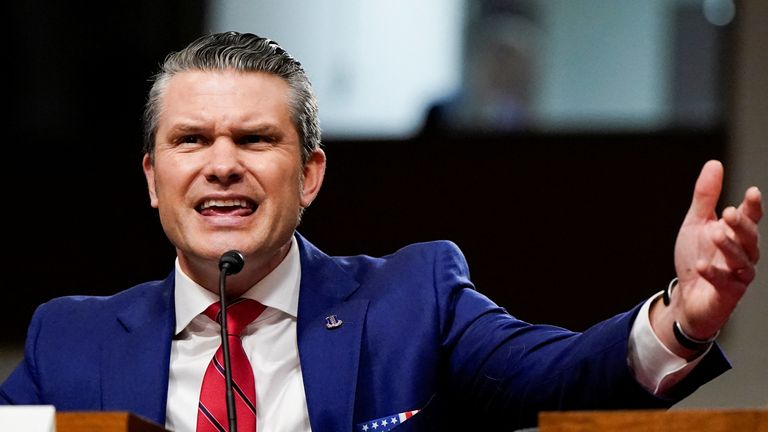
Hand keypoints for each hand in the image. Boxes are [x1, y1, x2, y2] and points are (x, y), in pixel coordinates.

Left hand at [651, 160, 761, 357]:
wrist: (687, 296)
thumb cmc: (696, 256)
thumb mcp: (696, 223)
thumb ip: (706, 197)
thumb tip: (715, 164)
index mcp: (736, 234)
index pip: (751, 218)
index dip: (753, 206)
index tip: (752, 192)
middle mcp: (742, 253)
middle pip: (749, 238)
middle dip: (741, 226)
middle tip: (729, 213)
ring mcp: (737, 275)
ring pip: (742, 260)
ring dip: (729, 247)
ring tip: (716, 235)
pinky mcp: (728, 294)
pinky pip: (724, 283)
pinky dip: (714, 274)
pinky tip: (702, 265)